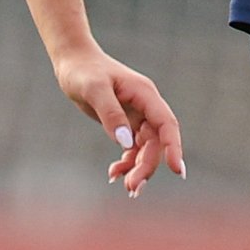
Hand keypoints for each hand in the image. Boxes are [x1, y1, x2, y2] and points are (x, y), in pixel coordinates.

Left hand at [56, 45, 186, 194]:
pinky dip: (126, 162)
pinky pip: (132, 147)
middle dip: (147, 166)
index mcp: (145, 94)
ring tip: (125, 186)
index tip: (177, 171)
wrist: (72, 61)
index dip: (174, 148)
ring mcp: (137, 115)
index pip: (166, 124)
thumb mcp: (94, 90)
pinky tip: (114, 173)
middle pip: (156, 142)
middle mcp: (146, 106)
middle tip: (132, 188)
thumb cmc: (82, 71)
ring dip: (138, 168)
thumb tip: (126, 142)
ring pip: (146, 148)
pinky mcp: (126, 122)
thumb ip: (111, 114)